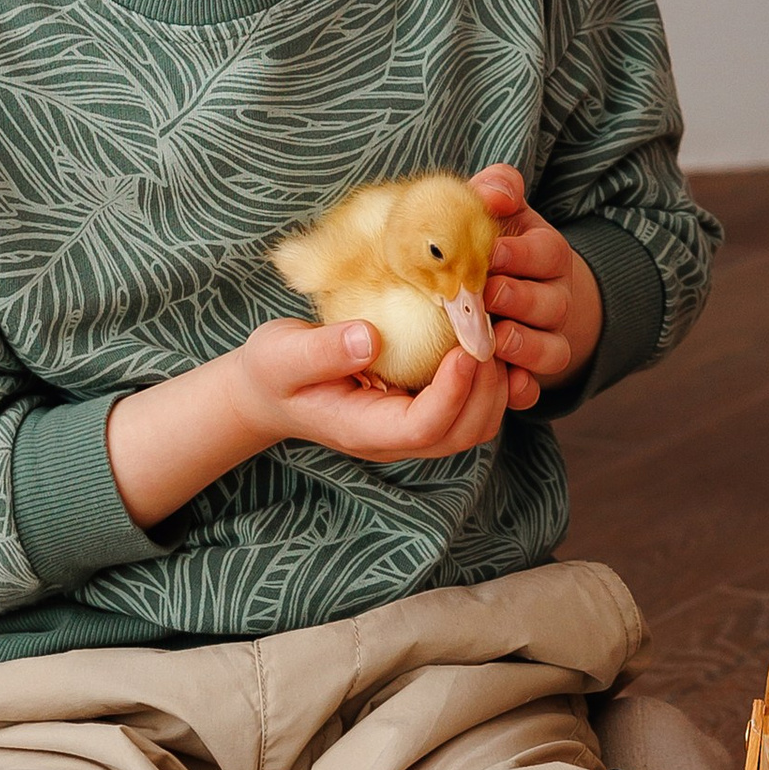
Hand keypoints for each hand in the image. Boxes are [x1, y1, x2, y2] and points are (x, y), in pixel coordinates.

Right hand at [107, 312, 510, 527]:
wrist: (272, 389)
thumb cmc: (274, 370)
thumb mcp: (281, 355)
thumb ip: (320, 351)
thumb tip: (369, 339)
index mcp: (363, 430)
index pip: (422, 428)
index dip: (453, 393)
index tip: (465, 349)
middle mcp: (396, 438)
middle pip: (462, 432)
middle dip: (487, 386)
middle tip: (491, 330)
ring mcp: (413, 428)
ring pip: (476, 424)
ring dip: (496, 383)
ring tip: (495, 330)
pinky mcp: (424, 408)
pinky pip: (473, 406)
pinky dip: (492, 379)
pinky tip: (490, 339)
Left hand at [469, 161, 601, 408]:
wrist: (515, 292)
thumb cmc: (495, 246)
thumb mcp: (499, 213)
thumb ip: (496, 191)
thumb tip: (496, 193)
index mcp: (547, 255)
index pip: (547, 252)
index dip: (522, 254)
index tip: (491, 253)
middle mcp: (556, 298)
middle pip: (551, 302)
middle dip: (521, 299)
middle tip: (488, 295)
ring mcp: (549, 338)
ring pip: (551, 348)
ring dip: (526, 346)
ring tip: (497, 341)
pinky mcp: (532, 374)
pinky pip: (536, 388)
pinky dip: (524, 391)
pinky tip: (507, 388)